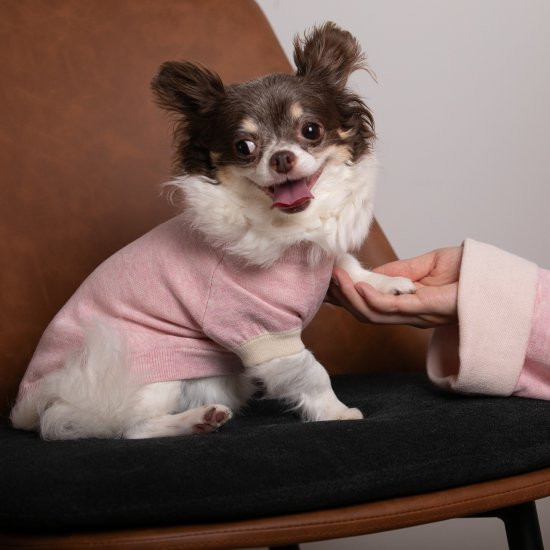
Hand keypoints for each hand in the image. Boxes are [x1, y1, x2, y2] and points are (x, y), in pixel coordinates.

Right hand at [328, 247, 462, 327]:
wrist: (490, 276)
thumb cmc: (463, 273)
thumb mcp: (421, 267)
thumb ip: (395, 273)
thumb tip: (368, 274)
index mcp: (403, 305)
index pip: (366, 305)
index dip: (344, 296)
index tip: (326, 282)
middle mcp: (405, 315)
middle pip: (363, 313)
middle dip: (341, 299)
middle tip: (323, 281)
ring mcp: (413, 315)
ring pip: (371, 314)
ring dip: (349, 298)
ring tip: (334, 280)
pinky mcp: (422, 310)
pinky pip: (391, 309)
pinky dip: (371, 299)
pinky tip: (357, 286)